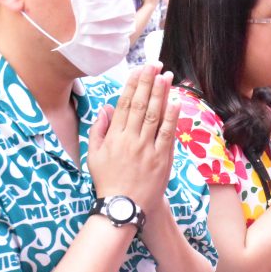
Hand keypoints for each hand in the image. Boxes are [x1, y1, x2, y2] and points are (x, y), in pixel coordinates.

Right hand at [88, 64, 181, 210]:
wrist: (123, 206)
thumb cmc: (107, 180)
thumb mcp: (94, 155)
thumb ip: (99, 130)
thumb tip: (105, 108)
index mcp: (114, 136)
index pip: (124, 104)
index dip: (132, 85)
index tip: (139, 69)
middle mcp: (130, 139)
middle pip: (141, 105)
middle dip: (148, 82)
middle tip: (155, 65)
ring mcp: (147, 148)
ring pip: (155, 115)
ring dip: (161, 94)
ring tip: (166, 76)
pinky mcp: (161, 158)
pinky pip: (168, 134)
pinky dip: (172, 117)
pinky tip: (176, 101)